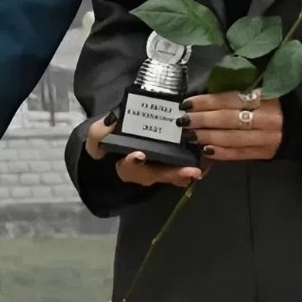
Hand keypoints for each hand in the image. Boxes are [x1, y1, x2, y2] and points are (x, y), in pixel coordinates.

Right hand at [84, 112, 201, 188]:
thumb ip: (100, 132)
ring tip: (198, 169)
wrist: (115, 141)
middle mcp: (143, 171)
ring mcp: (157, 169)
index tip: (138, 154)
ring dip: (186, 172)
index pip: (128, 168)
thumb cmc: (107, 138)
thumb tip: (109, 126)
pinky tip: (204, 162)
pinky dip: (191, 166)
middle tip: (189, 171)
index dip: (133, 163)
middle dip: (173, 173)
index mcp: (125, 165)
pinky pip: (181, 169)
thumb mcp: (98, 134)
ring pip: (172, 175)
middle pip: (157, 175)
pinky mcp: (169, 162)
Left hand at [179, 90, 282, 161]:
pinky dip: (222, 153)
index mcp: (264, 97)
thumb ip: (237, 92)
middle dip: (202, 120)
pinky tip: (206, 150)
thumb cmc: (273, 101)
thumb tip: (204, 95)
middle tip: (183, 120)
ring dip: (207, 137)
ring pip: (231, 138)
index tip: (187, 103)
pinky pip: (240, 154)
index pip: (229, 99)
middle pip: (228, 119)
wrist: (300, 123)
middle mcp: (266, 118)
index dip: (206, 102)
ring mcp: (267, 138)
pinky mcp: (265, 153)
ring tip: (190, 135)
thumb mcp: (260, 89)